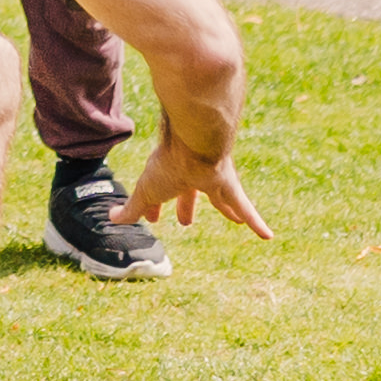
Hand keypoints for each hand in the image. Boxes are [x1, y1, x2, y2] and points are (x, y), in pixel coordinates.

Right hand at [129, 124, 270, 242]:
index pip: (160, 191)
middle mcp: (193, 173)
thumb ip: (131, 208)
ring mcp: (215, 177)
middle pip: (191, 193)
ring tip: (236, 221)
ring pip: (222, 196)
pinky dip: (256, 223)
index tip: (152, 218)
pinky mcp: (230, 184)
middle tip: (185, 221)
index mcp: (170, 172)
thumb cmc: (167, 164)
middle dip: (187, 206)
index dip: (154, 206)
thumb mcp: (146, 192)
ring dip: (226, 209)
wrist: (193, 143)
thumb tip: (111, 219)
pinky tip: (268, 237)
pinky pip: (246, 206)